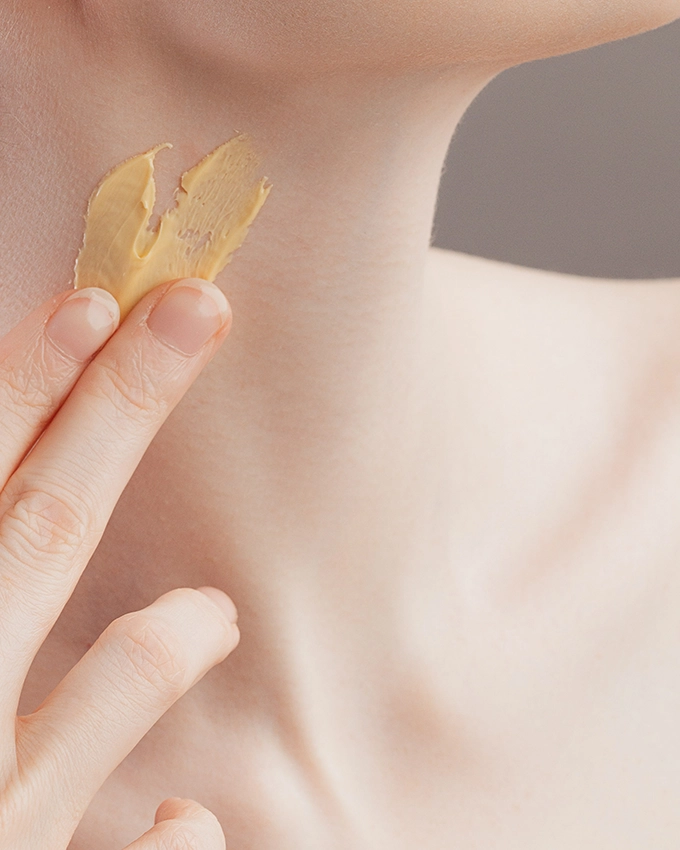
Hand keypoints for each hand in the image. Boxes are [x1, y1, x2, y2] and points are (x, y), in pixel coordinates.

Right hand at [0, 279, 237, 848]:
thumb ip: (8, 596)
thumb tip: (59, 535)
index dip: (21, 386)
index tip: (94, 304)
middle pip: (40, 530)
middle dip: (115, 411)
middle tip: (194, 309)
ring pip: (94, 698)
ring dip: (165, 645)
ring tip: (216, 616)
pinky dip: (163, 837)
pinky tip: (189, 817)